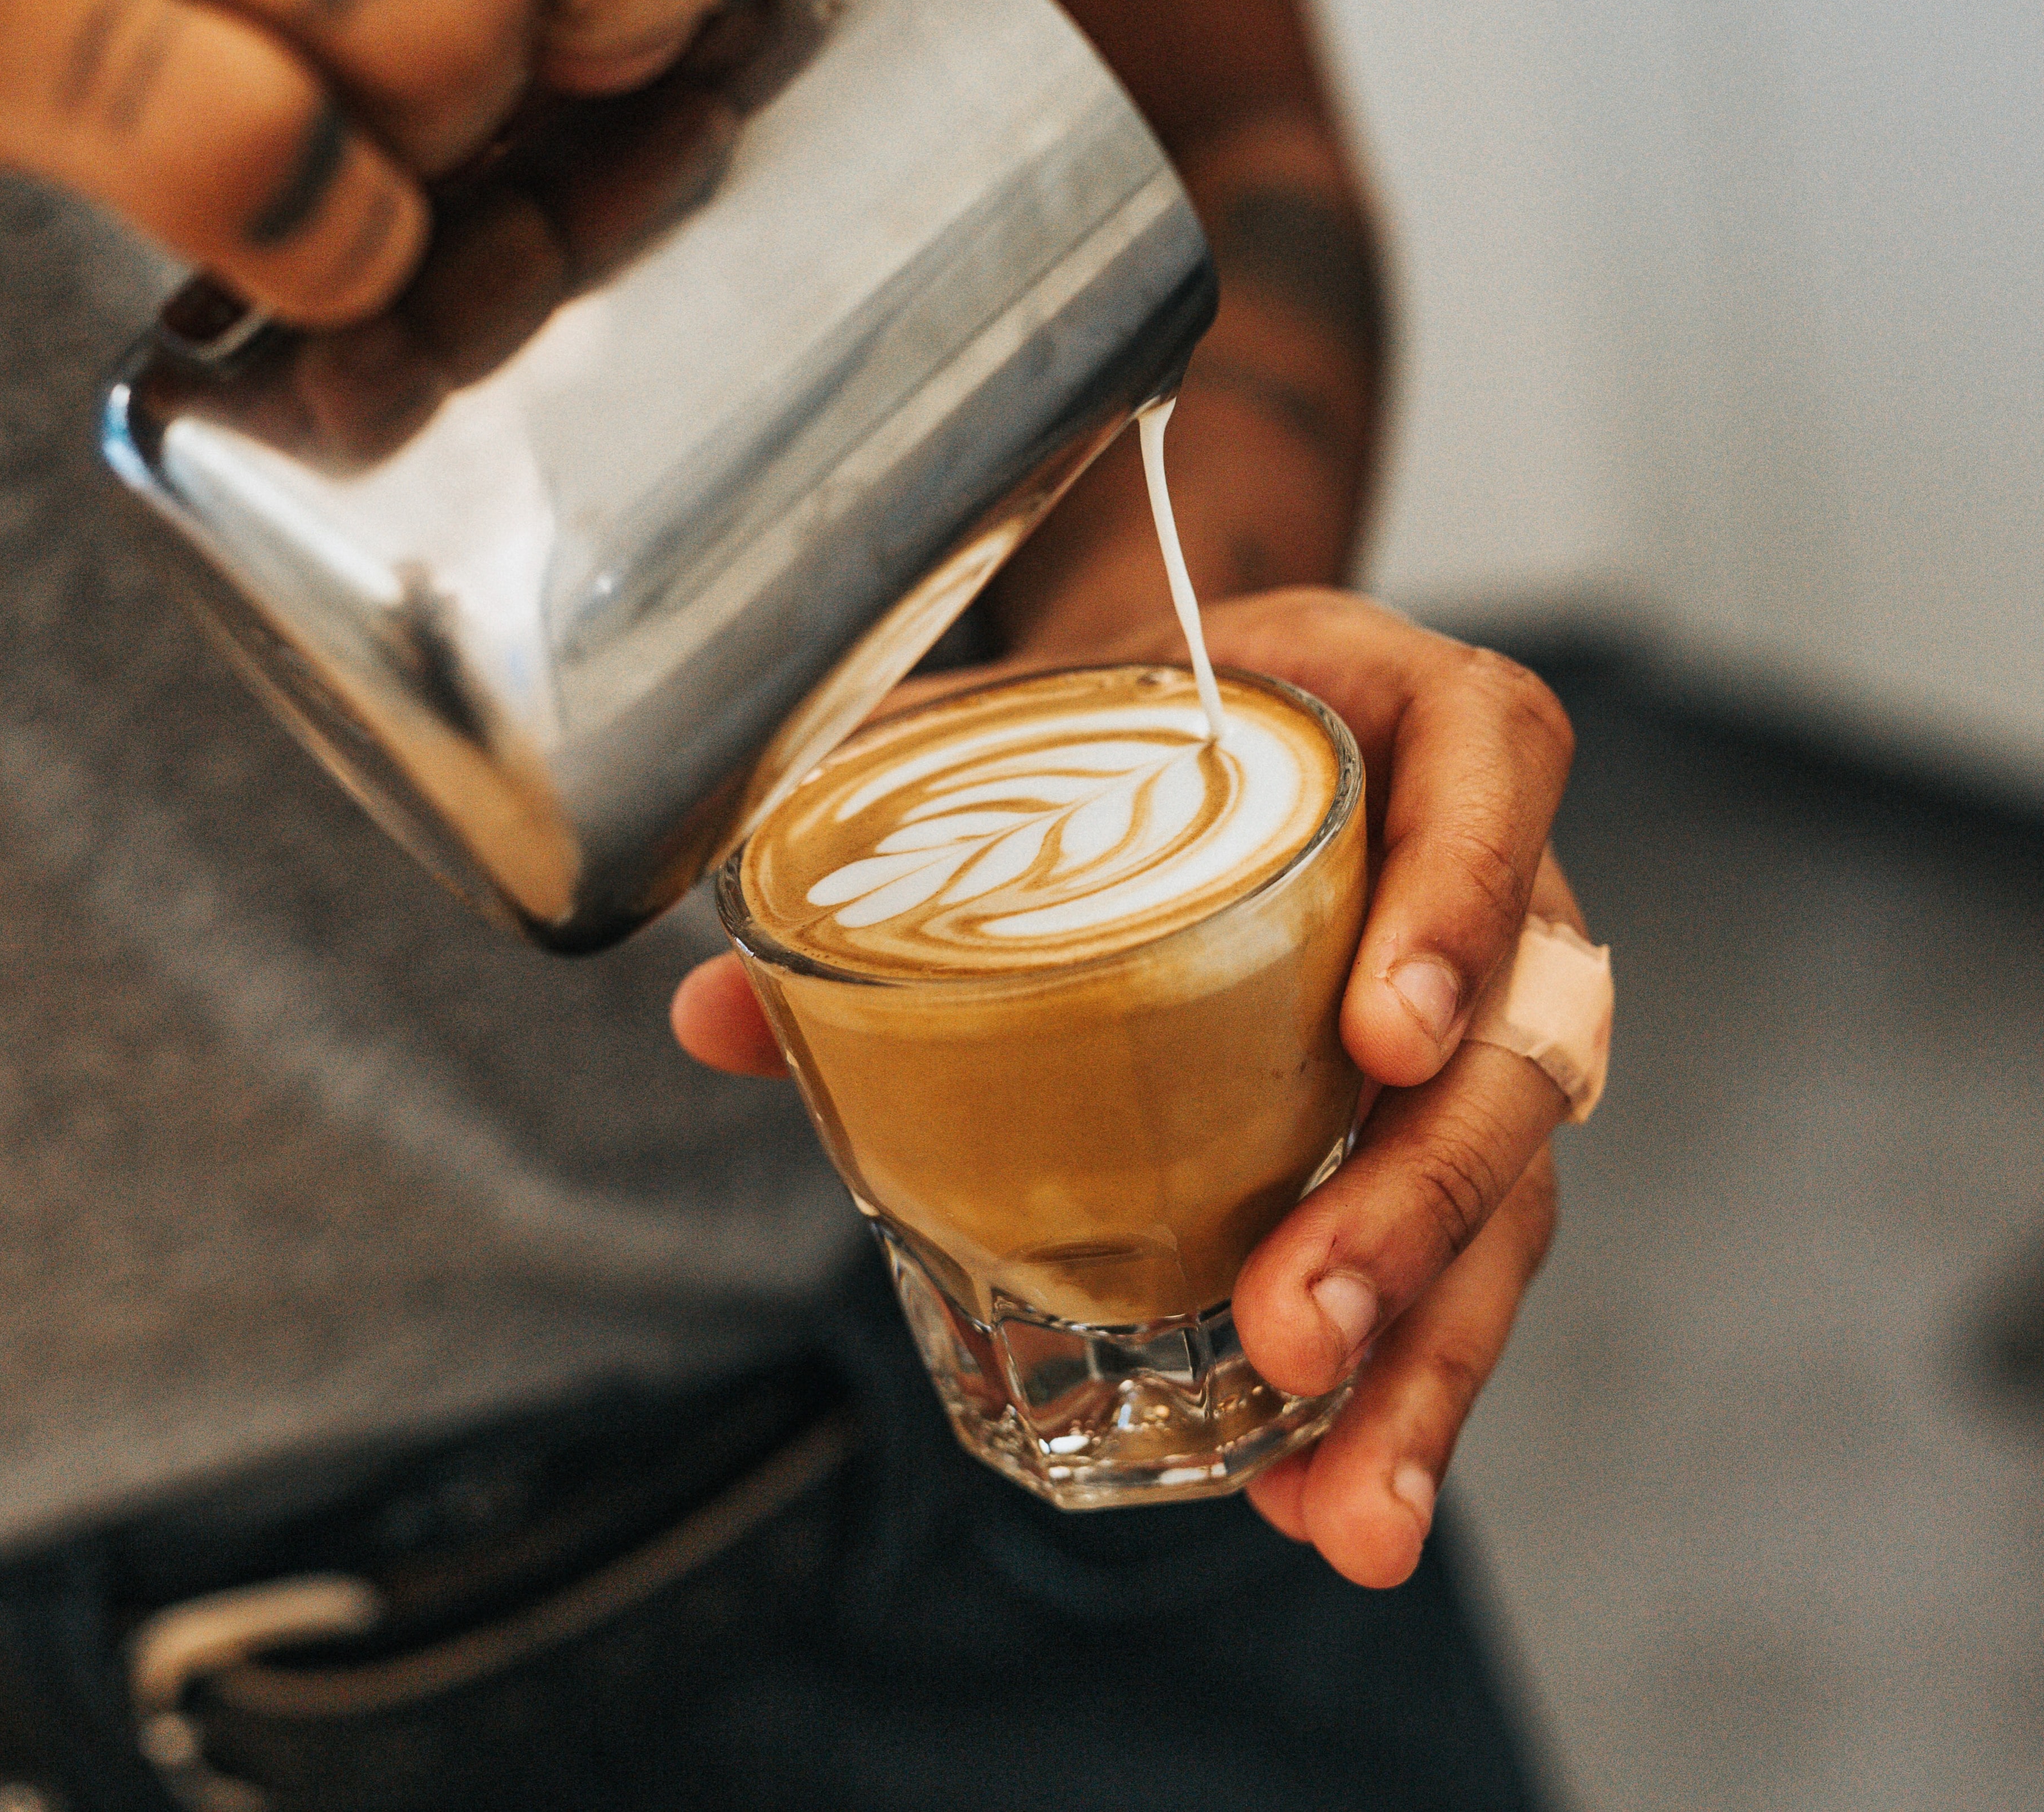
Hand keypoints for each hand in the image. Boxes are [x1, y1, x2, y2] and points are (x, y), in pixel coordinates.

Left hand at [674, 588, 1581, 1588]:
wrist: (1197, 725)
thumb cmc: (1134, 716)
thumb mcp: (1024, 730)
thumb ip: (884, 826)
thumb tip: (707, 1011)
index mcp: (1408, 723)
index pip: (1496, 773)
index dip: (1462, 902)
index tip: (1381, 1038)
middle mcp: (1487, 879)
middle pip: (1517, 1044)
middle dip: (1415, 1205)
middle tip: (1300, 1327)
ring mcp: (1483, 1018)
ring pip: (1509, 1192)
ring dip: (1427, 1356)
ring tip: (1346, 1508)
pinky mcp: (1440, 1130)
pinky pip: (1457, 1263)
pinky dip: (1392, 1384)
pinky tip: (1318, 1495)